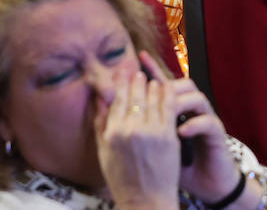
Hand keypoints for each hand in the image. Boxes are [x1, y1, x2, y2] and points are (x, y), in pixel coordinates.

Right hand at [93, 57, 179, 209]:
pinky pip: (168, 105)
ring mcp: (150, 131)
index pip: (116, 99)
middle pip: (134, 94)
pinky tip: (167, 87)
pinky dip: (167, 93)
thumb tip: (98, 99)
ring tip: (152, 79)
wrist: (145, 200)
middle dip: (136, 79)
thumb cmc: (123, 178)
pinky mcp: (167, 135)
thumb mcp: (104, 152)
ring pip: (152, 97)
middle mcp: (129, 130)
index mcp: (112, 133)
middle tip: (137, 71)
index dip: (120, 82)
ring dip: (152, 84)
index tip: (122, 70)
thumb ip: (101, 124)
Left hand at [133, 55, 241, 205]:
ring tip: (167, 113)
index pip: (163, 85)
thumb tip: (109, 112)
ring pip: (197, 97)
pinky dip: (194, 125)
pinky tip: (181, 132)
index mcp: (175, 110)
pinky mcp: (217, 133)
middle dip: (166, 85)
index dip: (152, 70)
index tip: (138, 57)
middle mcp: (191, 110)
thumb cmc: (176, 165)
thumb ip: (136, 127)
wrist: (205, 181)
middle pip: (182, 85)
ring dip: (181, 103)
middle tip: (150, 86)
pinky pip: (208, 121)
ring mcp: (205, 119)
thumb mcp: (153, 145)